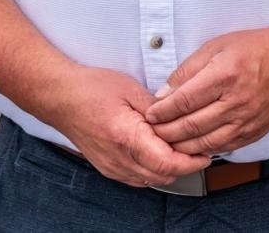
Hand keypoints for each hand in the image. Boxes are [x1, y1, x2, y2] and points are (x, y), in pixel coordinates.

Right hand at [43, 65, 211, 187]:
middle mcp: (118, 159)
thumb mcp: (132, 90)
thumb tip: (182, 119)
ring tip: (182, 148)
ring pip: (152, 180)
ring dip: (170, 168)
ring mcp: (112, 167)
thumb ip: (160, 108)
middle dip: (186, 166)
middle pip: (163, 176)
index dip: (192, 161)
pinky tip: (161, 152)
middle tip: (200, 148)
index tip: (206, 152)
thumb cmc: (92, 89)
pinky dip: (154, 169)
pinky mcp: (109, 168)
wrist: (62, 98)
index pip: (168, 163)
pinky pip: (139, 178)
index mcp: (126, 137)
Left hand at [144, 26, 268, 155]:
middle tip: (152, 130)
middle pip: (190, 126)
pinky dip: (202, 150)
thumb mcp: (218, 46)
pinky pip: (222, 148)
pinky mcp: (253, 133)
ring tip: (166, 141)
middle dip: (165, 131)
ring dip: (180, 145)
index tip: (150, 113)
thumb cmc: (256, 49)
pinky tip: (191, 146)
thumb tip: (164, 94)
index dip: (161, 111)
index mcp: (225, 75)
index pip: (183, 101)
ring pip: (203, 143)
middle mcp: (235, 101)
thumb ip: (188, 70)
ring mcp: (245, 120)